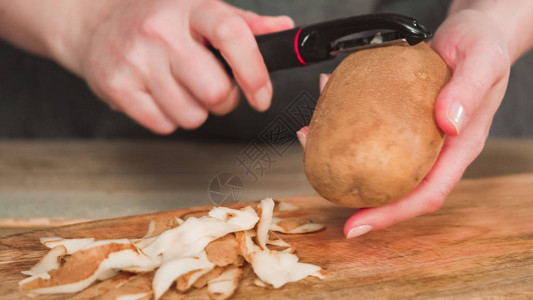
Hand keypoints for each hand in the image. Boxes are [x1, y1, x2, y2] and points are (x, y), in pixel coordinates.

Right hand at [60, 0, 292, 133]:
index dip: (255, 72)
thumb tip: (285, 28)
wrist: (94, 26)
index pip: (232, 35)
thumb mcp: (200, 11)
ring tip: (178, 87)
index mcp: (191, 8)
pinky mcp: (117, 88)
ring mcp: (136, 61)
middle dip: (223, 100)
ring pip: (192, 116)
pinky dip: (168, 118)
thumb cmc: (157, 21)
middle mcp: (162, 32)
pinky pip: (164, 125)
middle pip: (216, 92)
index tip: (262, 96)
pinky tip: (158, 95)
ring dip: (195, 110)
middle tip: (212, 88)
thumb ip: (244, 24)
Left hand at [298, 10, 510, 237]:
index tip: (356, 224)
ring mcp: (417, 135)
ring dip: (341, 153)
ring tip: (310, 136)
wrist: (477, 31)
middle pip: (394, 186)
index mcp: (459, 148)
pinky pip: (371, 128)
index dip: (391, 214)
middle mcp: (436, 148)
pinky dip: (346, 121)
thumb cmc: (484, 47)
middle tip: (322, 186)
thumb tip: (449, 124)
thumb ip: (468, 91)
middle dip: (356, 193)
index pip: (425, 194)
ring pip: (377, 158)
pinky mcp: (401, 118)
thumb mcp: (482, 62)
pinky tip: (326, 105)